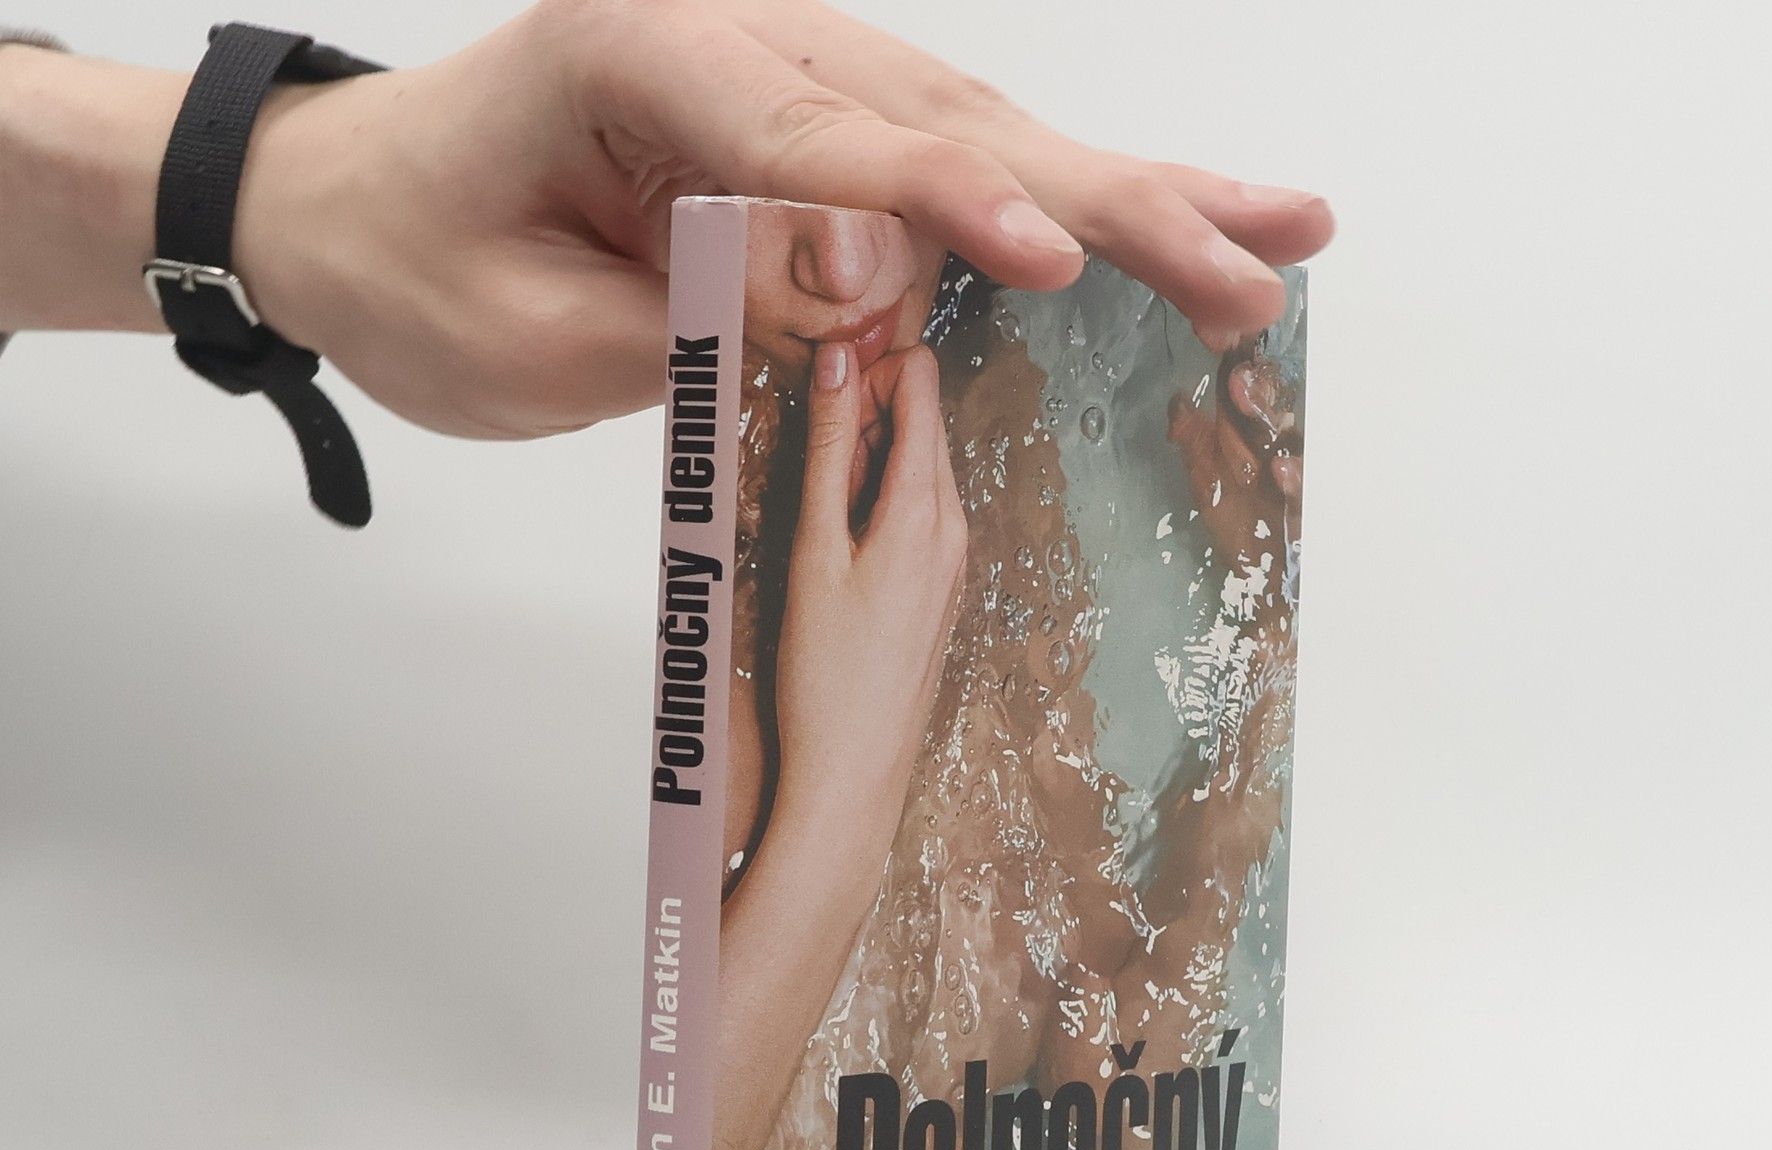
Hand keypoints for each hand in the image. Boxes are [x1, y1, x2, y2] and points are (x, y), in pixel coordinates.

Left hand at [228, 0, 1332, 436]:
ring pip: (984, 132)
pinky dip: (1066, 210)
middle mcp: (741, 42)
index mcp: (644, 60)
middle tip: (1252, 266)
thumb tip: (876, 314)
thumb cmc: (421, 271)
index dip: (952, 206)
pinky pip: (955, 168)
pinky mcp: (814, 133)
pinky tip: (1168, 230)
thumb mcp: (538, 340)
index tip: (1058, 266)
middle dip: (1111, 203)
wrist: (353, 214)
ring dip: (1132, 198)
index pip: (825, 142)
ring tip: (1273, 241)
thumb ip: (710, 326)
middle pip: (952, 118)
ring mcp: (790, 79)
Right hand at [772, 339, 964, 824]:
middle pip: (922, 420)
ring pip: (918, 467)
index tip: (820, 395)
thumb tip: (838, 366)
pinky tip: (840, 543)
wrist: (856, 766)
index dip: (868, 371)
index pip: (920, 384)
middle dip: (864, 416)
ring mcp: (954, 559)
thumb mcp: (815, 549)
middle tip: (807, 458)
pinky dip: (879, 502)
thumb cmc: (826, 673)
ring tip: (818, 512)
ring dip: (866, 462)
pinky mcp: (942, 587)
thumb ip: (826, 450)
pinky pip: (919, 512)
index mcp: (926, 508)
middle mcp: (955, 526)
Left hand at [1170, 345, 1303, 588]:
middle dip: (1261, 394)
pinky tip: (1282, 471)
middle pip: (1279, 412)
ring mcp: (1301, 481)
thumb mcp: (1210, 484)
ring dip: (1279, 433)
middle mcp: (1284, 452)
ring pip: (1299, 446)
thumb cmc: (1243, 528)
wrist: (1267, 586)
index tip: (1228, 357)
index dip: (1244, 374)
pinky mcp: (1311, 512)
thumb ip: (1194, 444)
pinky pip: (1309, 492)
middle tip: (1238, 381)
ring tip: (1252, 410)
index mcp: (1260, 440)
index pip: (1256, 397)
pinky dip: (1297, 481)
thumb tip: (1176, 402)